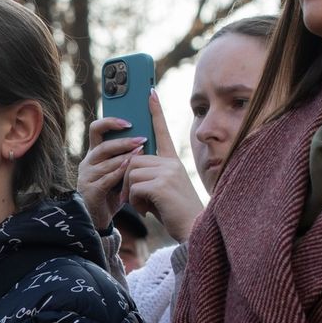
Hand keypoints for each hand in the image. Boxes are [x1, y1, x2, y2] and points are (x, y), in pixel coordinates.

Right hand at [77, 117, 145, 230]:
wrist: (100, 217)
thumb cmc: (113, 192)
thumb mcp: (119, 170)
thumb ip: (126, 155)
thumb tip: (146, 138)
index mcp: (95, 153)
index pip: (96, 129)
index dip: (110, 122)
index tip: (128, 122)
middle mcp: (88, 162)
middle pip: (103, 145)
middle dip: (123, 141)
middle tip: (142, 140)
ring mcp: (86, 176)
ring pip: (106, 162)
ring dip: (125, 157)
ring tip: (141, 154)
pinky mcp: (90, 190)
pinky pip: (106, 179)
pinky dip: (119, 173)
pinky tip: (130, 170)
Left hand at [122, 92, 202, 241]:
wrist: (192, 230)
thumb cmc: (175, 213)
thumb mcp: (163, 189)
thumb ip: (150, 175)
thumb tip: (130, 166)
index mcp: (173, 161)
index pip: (162, 132)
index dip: (156, 112)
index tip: (150, 92)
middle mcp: (171, 162)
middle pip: (134, 160)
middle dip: (128, 181)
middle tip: (135, 199)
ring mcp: (168, 172)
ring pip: (131, 172)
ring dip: (130, 193)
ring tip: (142, 206)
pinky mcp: (162, 184)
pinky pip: (134, 186)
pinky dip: (135, 201)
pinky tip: (146, 211)